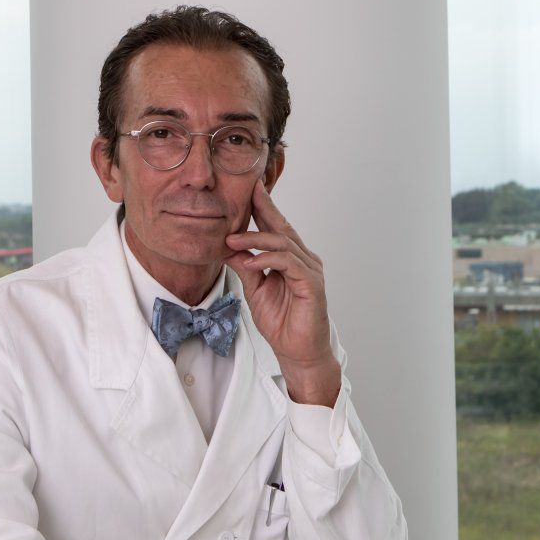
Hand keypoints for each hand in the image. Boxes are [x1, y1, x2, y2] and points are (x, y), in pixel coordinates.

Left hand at [224, 180, 337, 405]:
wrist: (298, 351)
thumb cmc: (281, 321)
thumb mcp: (255, 290)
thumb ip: (246, 267)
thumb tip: (228, 247)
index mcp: (291, 258)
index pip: (276, 227)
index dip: (264, 207)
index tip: (249, 188)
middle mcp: (304, 259)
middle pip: (283, 227)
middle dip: (265, 207)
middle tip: (248, 189)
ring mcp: (310, 270)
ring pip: (283, 242)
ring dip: (255, 239)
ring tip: (231, 240)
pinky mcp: (312, 284)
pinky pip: (289, 263)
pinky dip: (268, 259)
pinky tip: (251, 261)